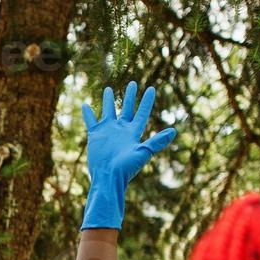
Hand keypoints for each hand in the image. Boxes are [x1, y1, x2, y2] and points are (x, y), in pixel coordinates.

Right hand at [80, 81, 176, 230]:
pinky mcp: (95, 135)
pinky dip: (88, 113)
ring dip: (108, 100)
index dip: (147, 101)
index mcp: (133, 132)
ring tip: (108, 89)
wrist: (108, 177)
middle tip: (133, 83)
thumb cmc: (127, 168)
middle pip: (126, 108)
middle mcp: (121, 130)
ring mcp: (108, 132)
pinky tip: (85, 105)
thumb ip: (157, 141)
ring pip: (108, 111)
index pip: (142, 113)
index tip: (151, 88)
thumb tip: (173, 131)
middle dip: (129, 96)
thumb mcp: (143, 152)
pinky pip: (91, 121)